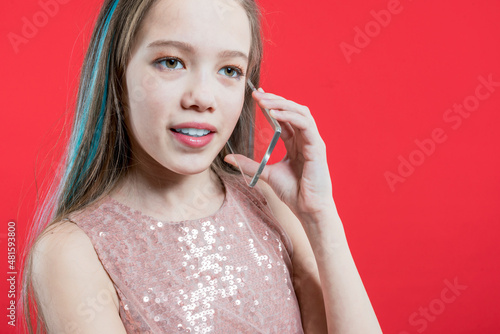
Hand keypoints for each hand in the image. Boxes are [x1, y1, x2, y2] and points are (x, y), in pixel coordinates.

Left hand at [225, 87, 335, 219]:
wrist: (307, 209)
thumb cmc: (293, 192)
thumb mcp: (266, 173)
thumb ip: (249, 164)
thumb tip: (228, 158)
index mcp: (296, 143)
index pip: (284, 117)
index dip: (271, 106)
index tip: (255, 97)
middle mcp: (305, 139)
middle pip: (292, 110)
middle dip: (275, 100)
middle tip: (257, 95)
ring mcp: (313, 141)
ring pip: (300, 112)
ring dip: (282, 104)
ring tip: (264, 102)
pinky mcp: (317, 147)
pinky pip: (306, 124)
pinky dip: (291, 116)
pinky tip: (276, 114)